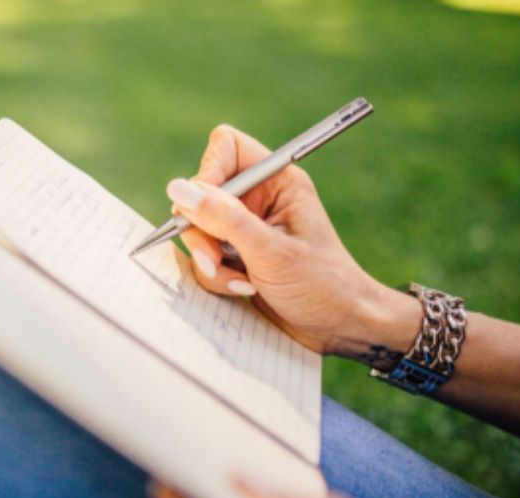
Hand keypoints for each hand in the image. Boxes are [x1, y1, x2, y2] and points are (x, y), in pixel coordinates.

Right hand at [167, 125, 419, 359]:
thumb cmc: (322, 285)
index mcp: (277, 181)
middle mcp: (259, 199)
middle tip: (216, 257)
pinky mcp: (237, 255)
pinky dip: (217, 276)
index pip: (226, 147)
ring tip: (240, 281)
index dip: (208, 172)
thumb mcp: (270, 251)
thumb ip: (224, 218)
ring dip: (210, 260)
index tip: (202, 207)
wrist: (341, 328)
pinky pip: (205, 256)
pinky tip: (244, 288)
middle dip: (203, 230)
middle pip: (202, 193)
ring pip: (198, 229)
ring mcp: (245, 228)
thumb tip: (178, 189)